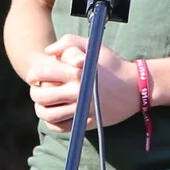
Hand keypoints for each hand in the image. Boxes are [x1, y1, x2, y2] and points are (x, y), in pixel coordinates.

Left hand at [24, 35, 139, 132]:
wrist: (136, 87)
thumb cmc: (113, 64)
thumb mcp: (93, 46)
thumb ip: (68, 42)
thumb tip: (47, 52)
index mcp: (76, 72)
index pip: (41, 74)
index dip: (34, 75)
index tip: (36, 77)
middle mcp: (78, 91)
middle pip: (40, 96)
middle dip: (35, 92)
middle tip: (38, 90)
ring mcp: (82, 109)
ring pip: (48, 114)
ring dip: (41, 109)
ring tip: (43, 104)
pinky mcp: (87, 122)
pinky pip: (61, 127)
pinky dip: (52, 122)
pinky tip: (55, 114)